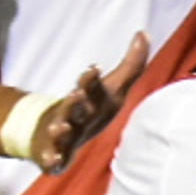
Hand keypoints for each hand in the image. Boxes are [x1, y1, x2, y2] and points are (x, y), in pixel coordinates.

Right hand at [34, 31, 150, 172]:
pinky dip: (51, 161)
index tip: (95, 68)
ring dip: (60, 129)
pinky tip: (52, 162)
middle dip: (75, 101)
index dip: (91, 78)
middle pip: (74, 107)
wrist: (50, 130)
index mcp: (88, 98)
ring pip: (60, 131)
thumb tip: (145, 33)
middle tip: (77, 94)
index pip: (90, 86)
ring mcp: (62, 134)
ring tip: (59, 128)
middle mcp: (73, 114)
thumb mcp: (114, 87)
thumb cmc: (92, 107)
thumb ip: (132, 63)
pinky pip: (52, 160)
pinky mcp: (55, 155)